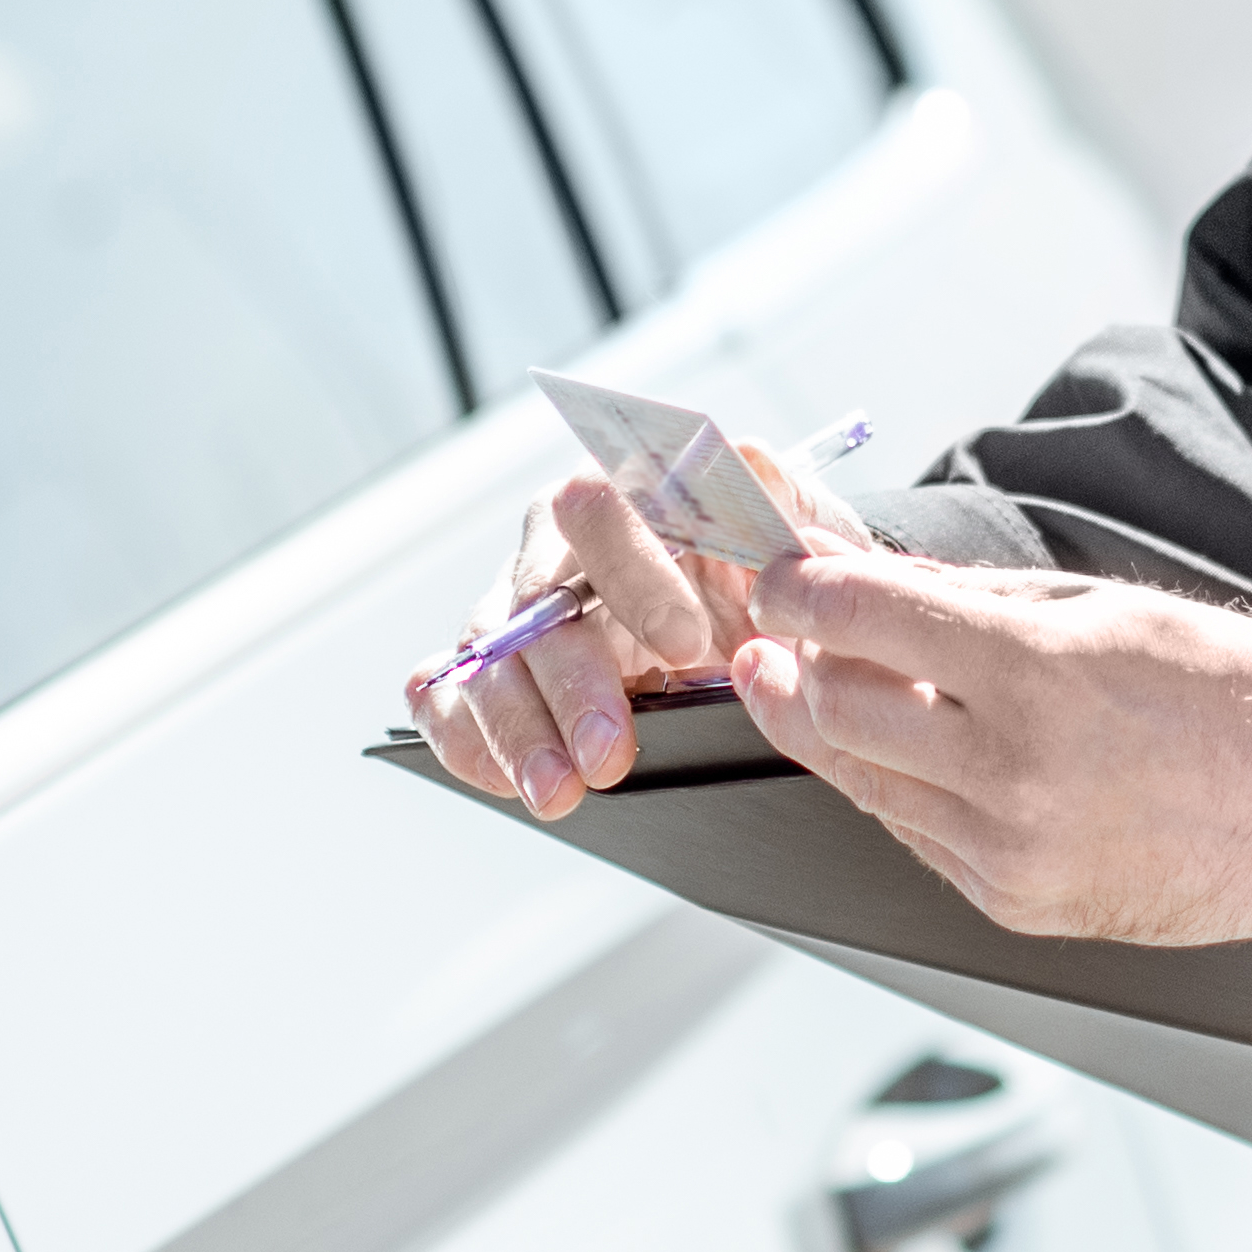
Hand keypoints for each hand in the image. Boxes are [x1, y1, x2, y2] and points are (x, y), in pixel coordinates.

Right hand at [412, 437, 870, 818]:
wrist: (768, 635)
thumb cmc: (779, 580)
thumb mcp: (805, 536)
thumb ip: (779, 498)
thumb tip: (741, 460)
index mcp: (629, 497)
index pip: (603, 506)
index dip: (634, 573)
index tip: (685, 645)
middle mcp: (560, 546)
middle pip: (536, 599)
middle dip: (572, 683)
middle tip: (611, 754)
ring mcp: (518, 610)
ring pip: (486, 656)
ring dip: (516, 728)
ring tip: (559, 792)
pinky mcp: (494, 670)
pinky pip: (446, 696)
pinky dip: (467, 740)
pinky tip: (509, 782)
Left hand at [726, 540, 1251, 950]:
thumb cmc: (1234, 695)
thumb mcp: (1104, 608)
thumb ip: (968, 600)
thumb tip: (864, 576)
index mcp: (1038, 676)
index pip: (862, 619)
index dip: (797, 589)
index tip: (777, 576)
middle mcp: (1013, 774)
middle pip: (835, 708)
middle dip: (796, 661)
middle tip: (786, 630)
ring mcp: (1010, 853)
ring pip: (862, 781)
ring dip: (832, 725)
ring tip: (822, 682)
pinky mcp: (1016, 905)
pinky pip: (915, 837)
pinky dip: (898, 788)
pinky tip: (910, 751)